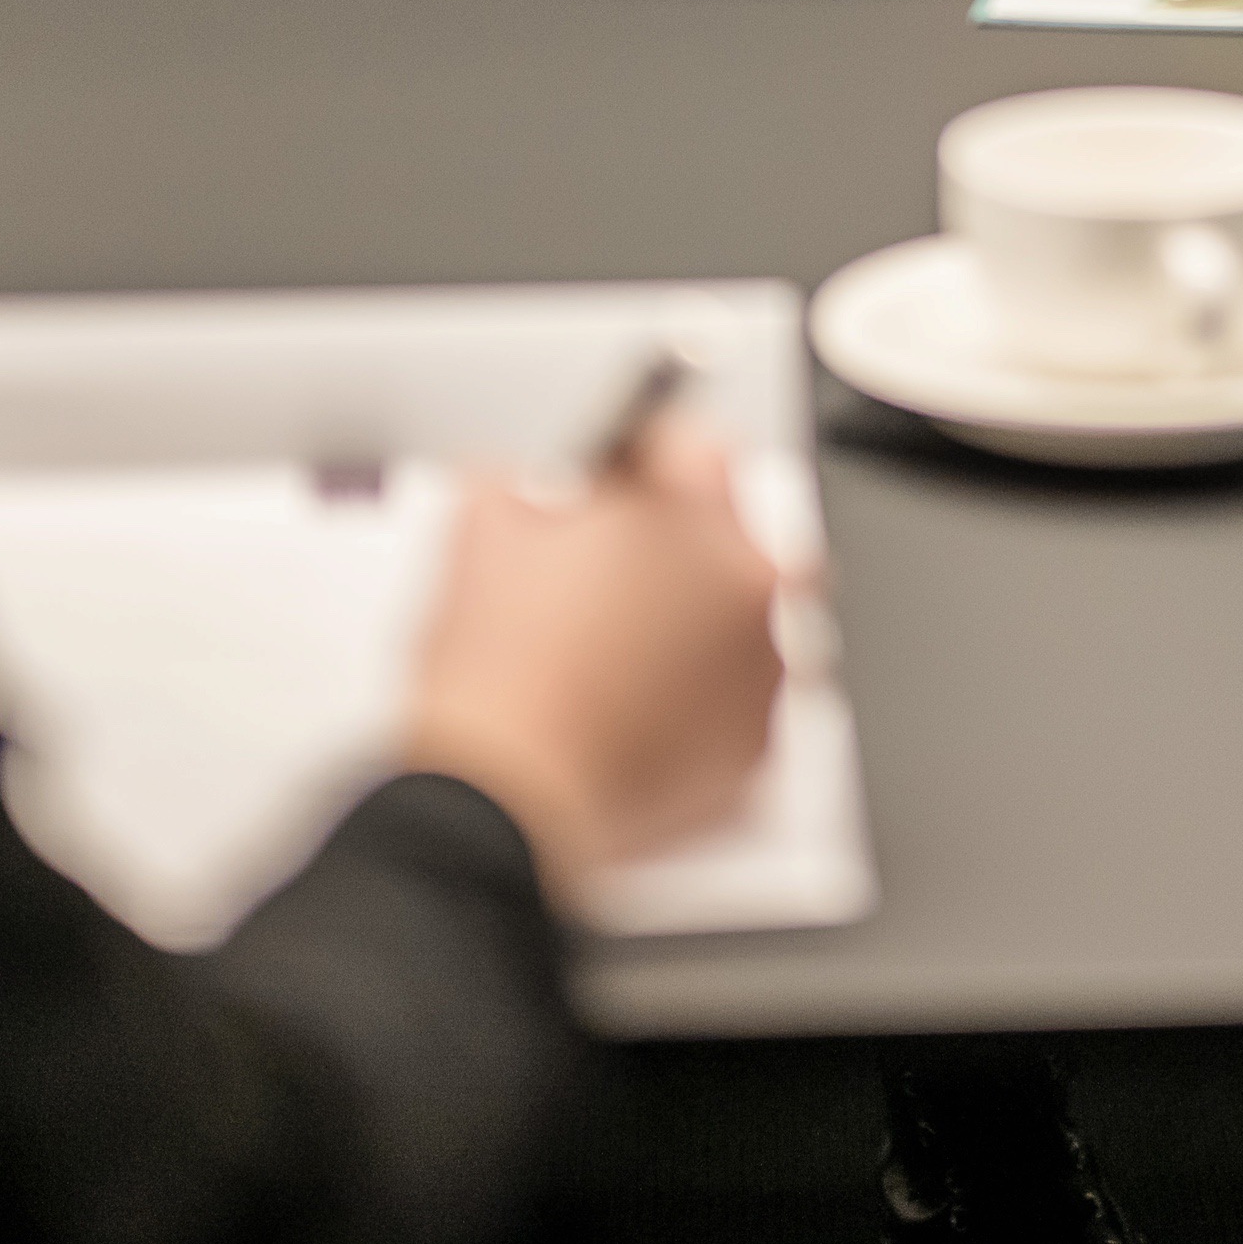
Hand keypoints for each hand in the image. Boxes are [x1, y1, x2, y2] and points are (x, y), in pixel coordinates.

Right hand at [400, 418, 783, 898]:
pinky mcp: (752, 750)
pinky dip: (699, 699)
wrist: (500, 796)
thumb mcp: (483, 523)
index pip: (692, 448)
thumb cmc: (497, 676)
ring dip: (695, 622)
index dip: (643, 457)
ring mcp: (759, 675)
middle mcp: (748, 591)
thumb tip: (537, 491)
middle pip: (729, 536)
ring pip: (741, 621)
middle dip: (681, 542)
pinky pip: (737, 701)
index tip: (622, 475)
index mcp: (694, 521)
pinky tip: (635, 706)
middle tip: (614, 570)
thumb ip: (530, 482)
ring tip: (619, 651)